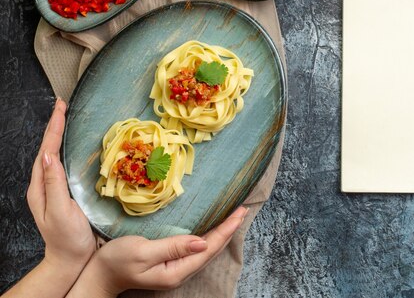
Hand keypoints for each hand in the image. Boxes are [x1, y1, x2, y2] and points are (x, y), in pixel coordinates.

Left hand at [26, 98, 94, 270]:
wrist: (70, 259)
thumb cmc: (68, 238)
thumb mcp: (61, 211)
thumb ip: (54, 184)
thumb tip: (50, 156)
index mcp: (40, 187)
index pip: (46, 151)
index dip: (54, 128)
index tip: (61, 108)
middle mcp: (43, 185)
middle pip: (47, 149)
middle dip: (54, 126)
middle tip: (62, 105)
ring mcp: (51, 189)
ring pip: (52, 155)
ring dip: (58, 135)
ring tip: (65, 118)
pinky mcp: (62, 192)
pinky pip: (61, 164)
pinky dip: (65, 149)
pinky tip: (71, 145)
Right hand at [69, 206, 247, 296]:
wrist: (99, 274)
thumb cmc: (116, 261)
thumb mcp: (143, 251)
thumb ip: (173, 246)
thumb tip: (202, 242)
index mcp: (177, 270)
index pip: (210, 247)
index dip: (226, 229)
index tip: (240, 212)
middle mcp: (181, 271)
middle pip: (213, 249)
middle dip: (230, 229)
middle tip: (244, 209)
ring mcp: (177, 268)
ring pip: (207, 249)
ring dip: (223, 232)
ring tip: (235, 216)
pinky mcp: (171, 262)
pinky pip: (197, 248)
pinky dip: (210, 235)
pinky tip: (214, 228)